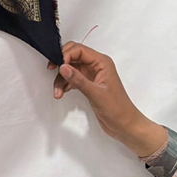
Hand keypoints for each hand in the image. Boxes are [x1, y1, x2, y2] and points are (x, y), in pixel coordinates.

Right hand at [48, 41, 166, 157]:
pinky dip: (64, 84)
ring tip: (56, 90)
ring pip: (71, 68)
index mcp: (102, 62)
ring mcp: (91, 75)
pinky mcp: (88, 85)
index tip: (57, 65)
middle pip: (73, 56)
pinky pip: (72, 79)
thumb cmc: (118, 109)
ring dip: (61, 77)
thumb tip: (63, 67)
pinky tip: (61, 92)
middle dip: (61, 63)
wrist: (125, 126)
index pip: (80, 50)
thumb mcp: (96, 94)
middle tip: (52, 70)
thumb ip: (78, 80)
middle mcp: (96, 66)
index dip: (66, 55)